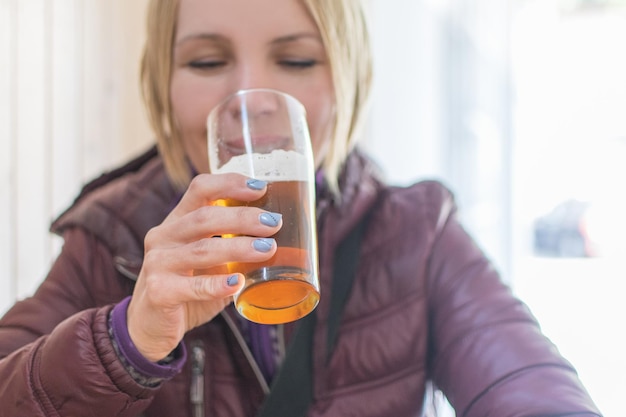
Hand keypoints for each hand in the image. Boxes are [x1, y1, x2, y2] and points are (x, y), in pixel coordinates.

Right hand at [126, 173, 280, 361]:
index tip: (261, 188)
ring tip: (267, 249)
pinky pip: (192, 286)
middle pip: (205, 217)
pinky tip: (237, 283)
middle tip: (273, 223)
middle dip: (243, 217)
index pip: (200, 189)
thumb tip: (279, 239)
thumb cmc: (187, 287)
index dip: (230, 184)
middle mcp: (164, 236)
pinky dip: (217, 285)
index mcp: (177, 221)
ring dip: (238, 248)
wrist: (150, 325)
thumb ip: (232, 247)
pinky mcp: (159, 291)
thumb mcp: (208, 260)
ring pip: (202, 249)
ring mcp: (158, 263)